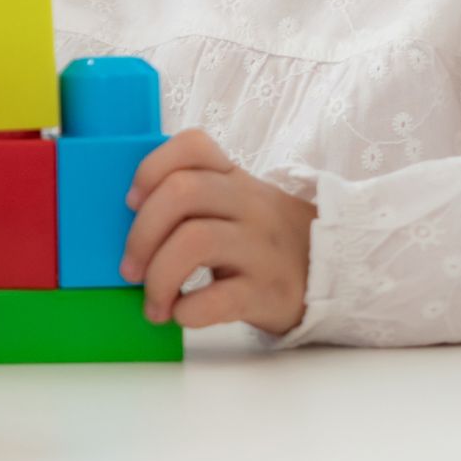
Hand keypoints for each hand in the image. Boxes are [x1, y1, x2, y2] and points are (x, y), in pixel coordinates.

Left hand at [120, 129, 315, 334]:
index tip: (131, 202)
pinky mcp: (270, 292)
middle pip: (183, 192)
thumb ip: (193, 200)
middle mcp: (250, 203)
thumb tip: (128, 223)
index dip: (152, 168)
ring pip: (195, 241)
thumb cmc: (260, 239)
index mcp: (234, 178)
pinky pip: (220, 297)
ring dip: (159, 277)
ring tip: (153, 303)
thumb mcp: (235, 205)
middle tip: (129, 269)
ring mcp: (262, 247)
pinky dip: (189, 310)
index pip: (194, 145)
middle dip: (142, 233)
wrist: (331, 274)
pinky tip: (182, 315)